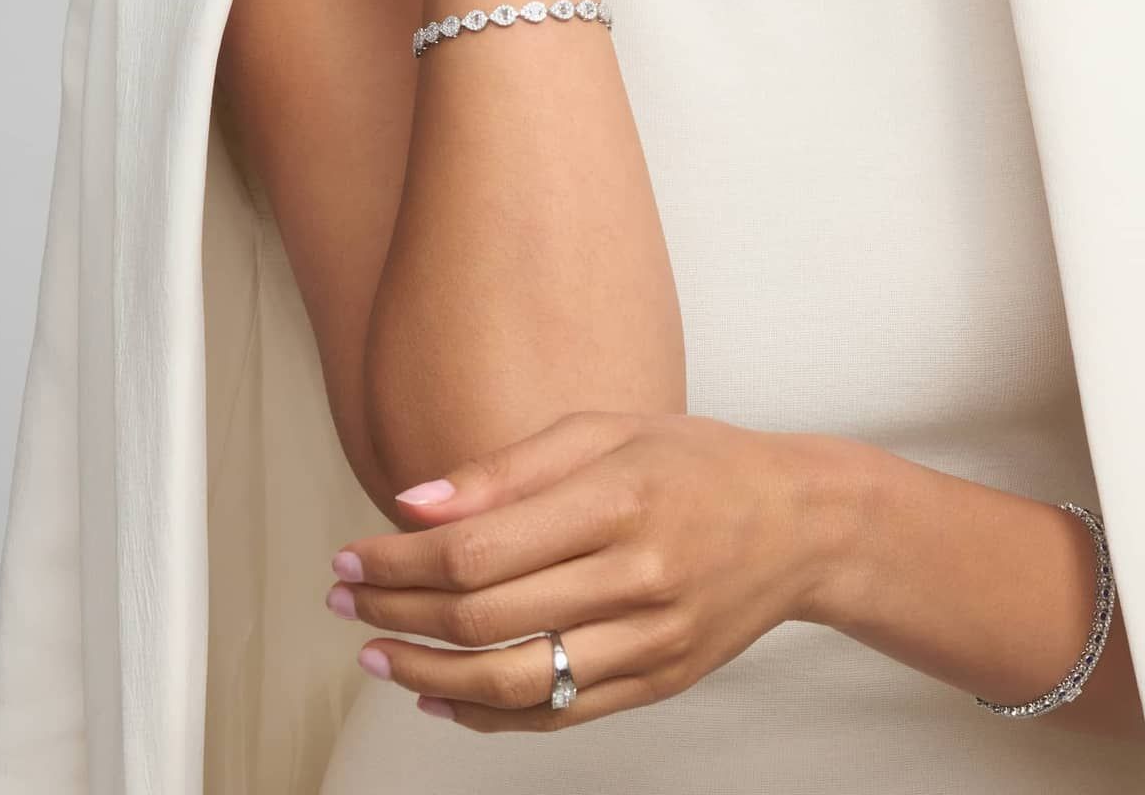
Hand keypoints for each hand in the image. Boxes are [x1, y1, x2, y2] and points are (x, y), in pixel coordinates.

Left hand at [325, 411, 835, 731]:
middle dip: (394, 610)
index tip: (348, 555)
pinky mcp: (658, 682)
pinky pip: (555, 715)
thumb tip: (412, 506)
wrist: (800, 522)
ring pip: (512, 681)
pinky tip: (440, 694)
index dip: (397, 561)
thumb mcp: (607, 430)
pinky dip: (485, 715)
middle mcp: (636, 575)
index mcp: (618, 499)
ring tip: (376, 653)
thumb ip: (508, 469)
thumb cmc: (696, 462)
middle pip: (484, 616)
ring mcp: (650, 640)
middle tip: (344, 599)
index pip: (479, 549)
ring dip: (425, 673)